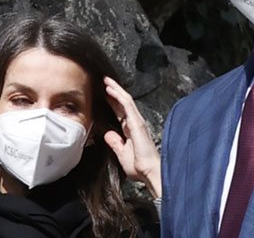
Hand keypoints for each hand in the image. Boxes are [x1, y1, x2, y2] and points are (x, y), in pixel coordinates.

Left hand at [103, 76, 161, 197]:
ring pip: (125, 100)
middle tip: (104, 82)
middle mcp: (135, 123)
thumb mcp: (122, 154)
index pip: (120, 112)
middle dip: (114, 91)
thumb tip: (108, 134)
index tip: (104, 95)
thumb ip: (115, 143)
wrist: (149, 172)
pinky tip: (110, 90)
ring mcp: (136, 121)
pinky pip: (126, 105)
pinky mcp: (137, 122)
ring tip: (106, 81)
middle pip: (123, 102)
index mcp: (131, 130)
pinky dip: (118, 96)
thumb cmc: (139, 167)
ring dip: (115, 89)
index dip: (112, 102)